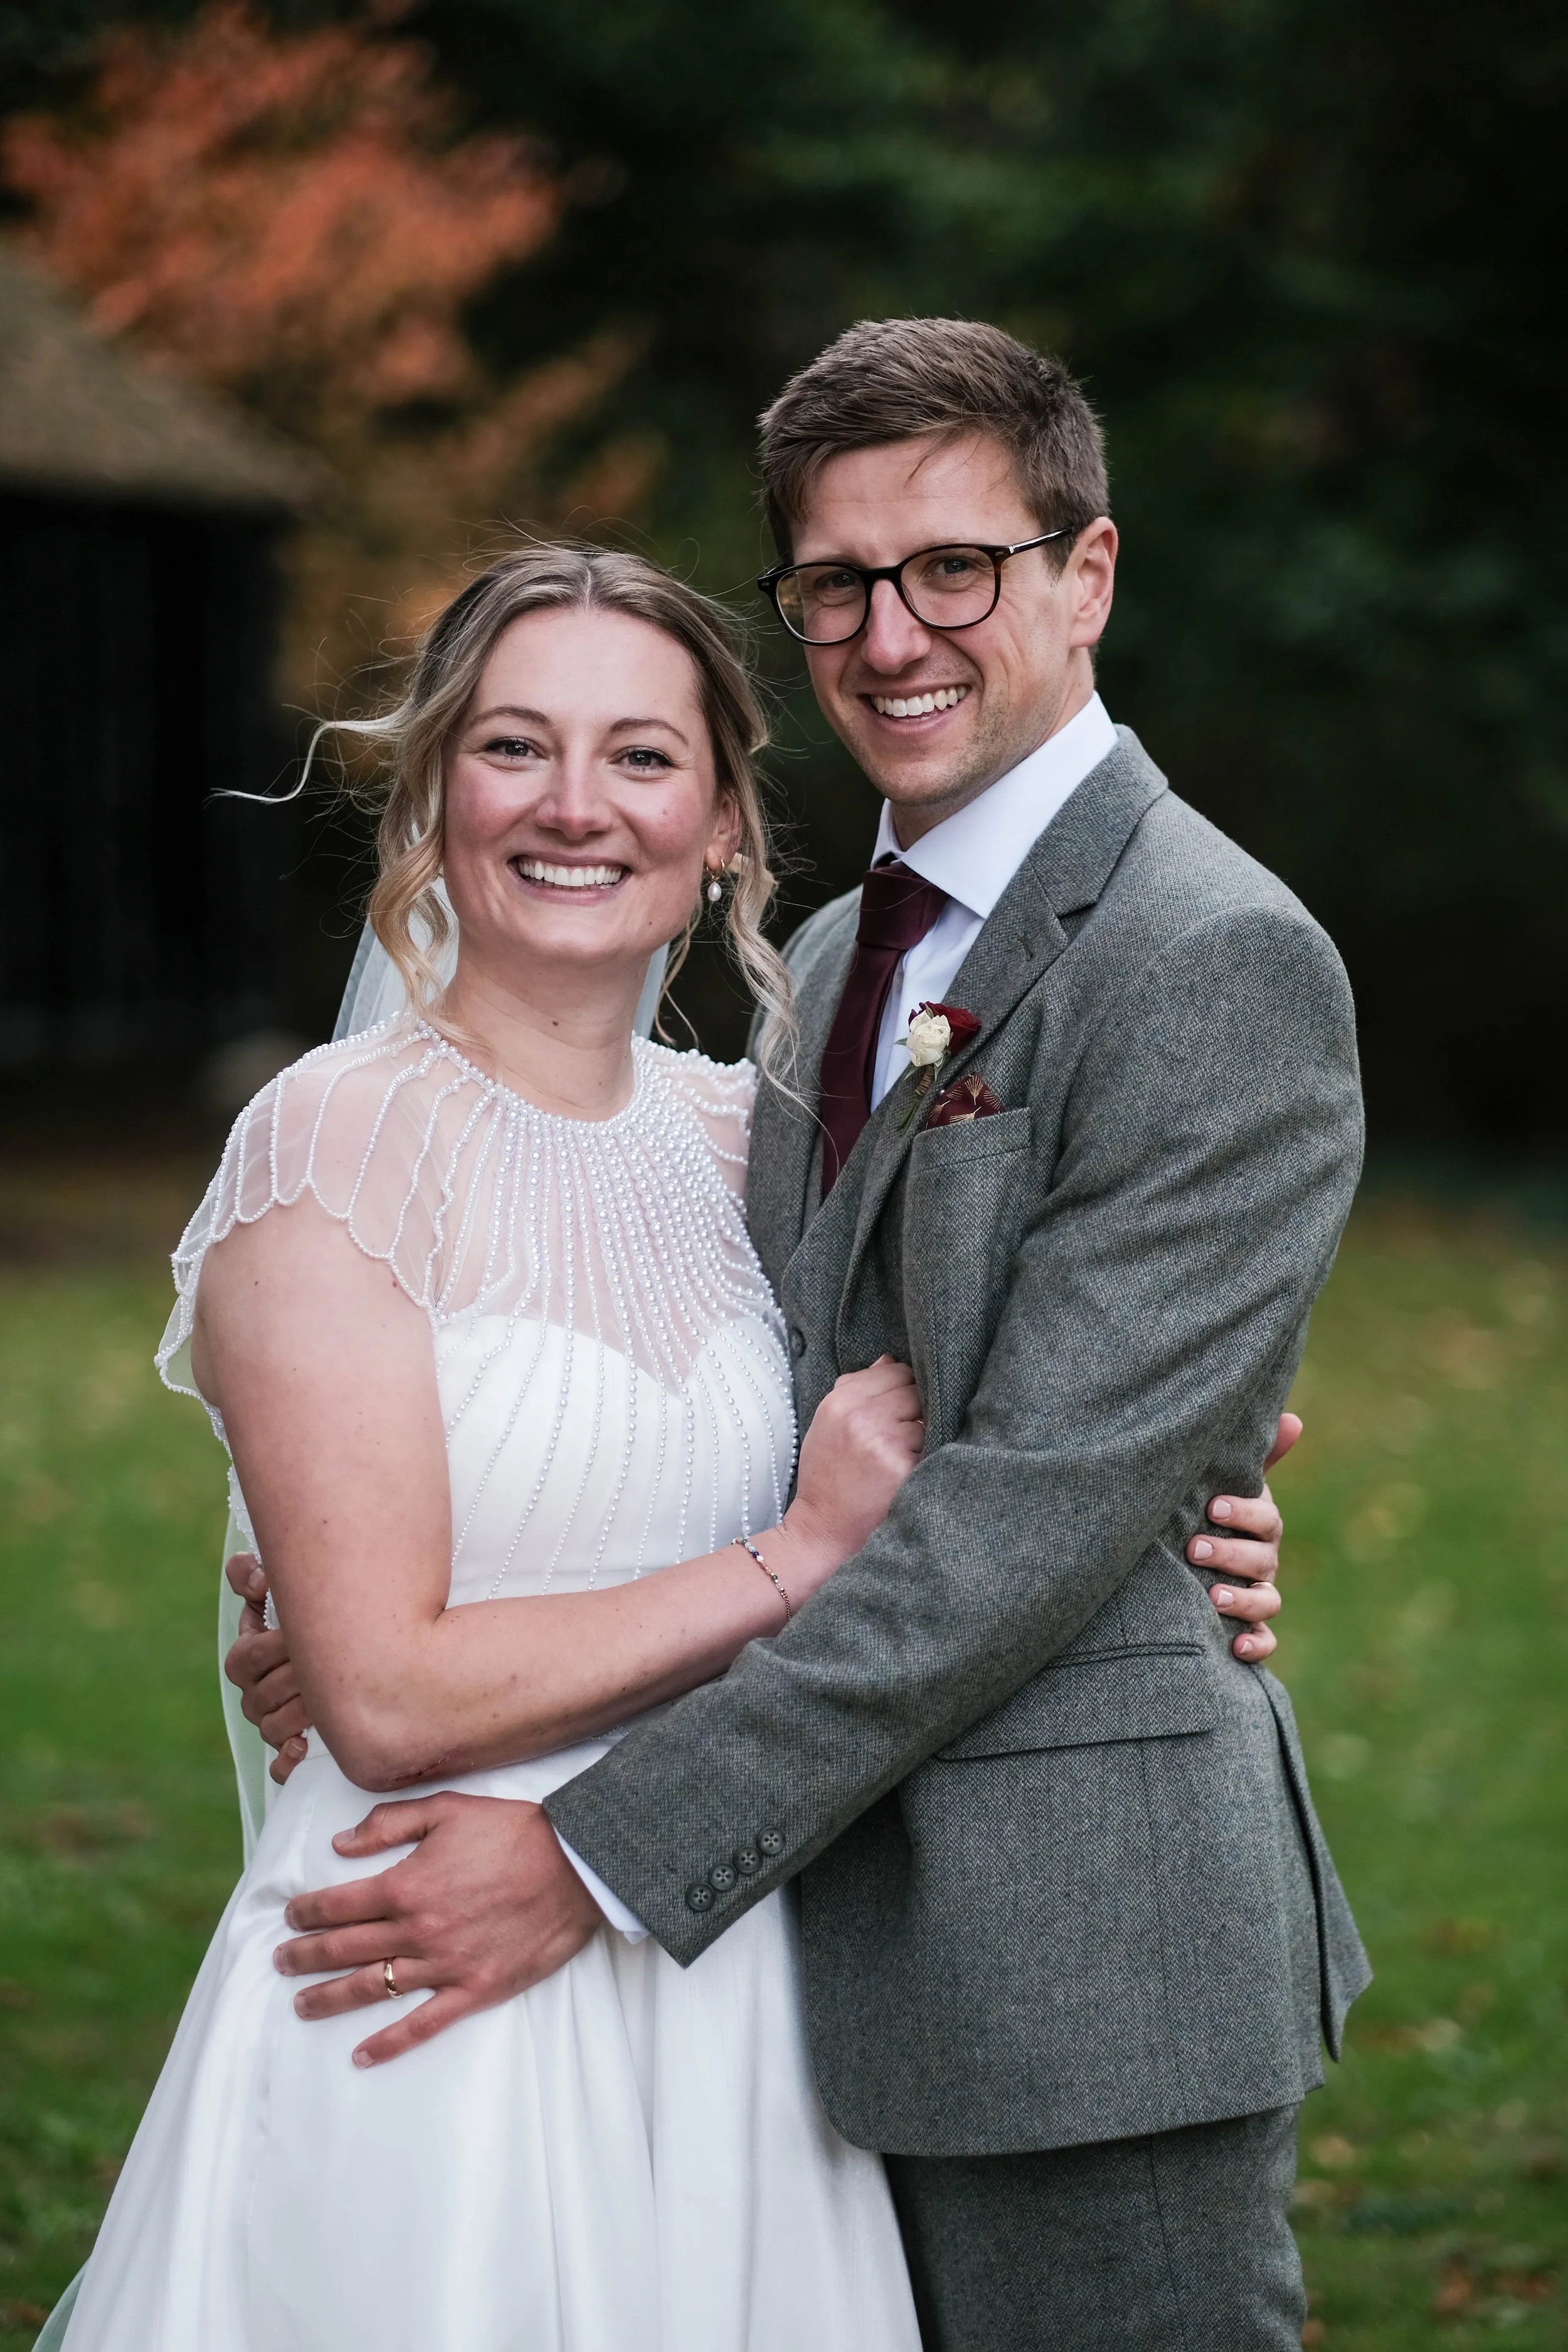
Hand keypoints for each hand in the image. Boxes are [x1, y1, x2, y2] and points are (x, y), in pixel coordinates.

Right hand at [223, 1554, 309, 1782]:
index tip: (295, 1632)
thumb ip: (254, 1574)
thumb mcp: (282, 1589)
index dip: (268, 1646)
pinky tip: (303, 1745)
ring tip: (328, 1699)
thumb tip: (256, 1579)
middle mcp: (254, 1692)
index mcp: (248, 1655)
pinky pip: (279, 1765)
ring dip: (298, 1713)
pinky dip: (287, 1760)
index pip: (245, 1656)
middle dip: (295, 1677)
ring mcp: (270, 1721)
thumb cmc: (314, 1615)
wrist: (353, 1653)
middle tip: (326, 1663)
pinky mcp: (288, 1747)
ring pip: (271, 1727)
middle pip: (262, 1693)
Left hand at [272, 1792, 602, 2065]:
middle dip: (304, 1956)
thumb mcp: (447, 1810)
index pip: (338, 1905)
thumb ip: (389, 1824)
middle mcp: (417, 1931)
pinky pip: (423, 2024)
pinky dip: (389, 2044)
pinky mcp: (475, 1990)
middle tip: (280, 1961)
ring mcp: (445, 1966)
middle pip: (344, 1950)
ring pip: (372, 1988)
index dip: (307, 1913)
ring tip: (302, 2004)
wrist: (577, 1866)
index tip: (290, 1917)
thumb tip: (341, 1844)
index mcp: (405, 1886)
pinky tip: (361, 2055)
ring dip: (329, 1999)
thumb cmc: (513, 1832)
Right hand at [784, 1357, 924, 1587]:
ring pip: (926, 1418)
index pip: (893, 1370)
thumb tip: (890, 1359)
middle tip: (905, 1433)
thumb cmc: (828, 1477)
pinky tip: (911, 1471)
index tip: (902, 1406)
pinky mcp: (902, 1468)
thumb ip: (855, 1389)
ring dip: (923, 1434)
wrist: (824, 1530)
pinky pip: (932, 1446)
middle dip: (915, 1409)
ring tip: (905, 1456)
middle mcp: (860, 1417)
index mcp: (839, 1402)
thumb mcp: (827, 1425)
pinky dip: (927, 1456)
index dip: (903, 1387)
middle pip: (914, 1390)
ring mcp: (883, 1442)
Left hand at [1192, 1412, 1299, 1662]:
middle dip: (1231, 1554)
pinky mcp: (1249, 1629)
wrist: (1179, 1559)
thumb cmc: (1205, 1513)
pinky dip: (1256, 1646)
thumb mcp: (1224, 1483)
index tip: (1213, 1506)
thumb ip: (1255, 1458)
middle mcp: (1263, 1561)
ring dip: (1244, 1600)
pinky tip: (1237, 1646)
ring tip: (1213, 1596)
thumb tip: (1294, 1419)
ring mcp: (1257, 1595)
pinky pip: (1264, 1642)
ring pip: (1267, 1601)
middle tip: (1195, 1547)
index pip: (1265, 1518)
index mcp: (1258, 1526)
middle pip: (1262, 1560)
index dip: (1244, 1512)